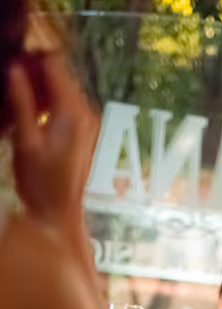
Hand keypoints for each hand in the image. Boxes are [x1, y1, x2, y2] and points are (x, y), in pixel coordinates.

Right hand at [8, 54, 98, 231]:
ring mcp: (88, 123)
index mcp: (72, 112)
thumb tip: (14, 69)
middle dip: (33, 73)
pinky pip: (65, 105)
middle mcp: (86, 112)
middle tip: (9, 87)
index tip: (10, 68)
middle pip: (60, 73)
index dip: (29, 58)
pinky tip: (31, 117)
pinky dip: (47, 103)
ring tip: (17, 104)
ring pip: (62, 88)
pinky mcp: (85, 133)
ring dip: (39, 88)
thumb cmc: (40, 183)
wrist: (59, 214)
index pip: (54, 63)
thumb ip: (21, 102)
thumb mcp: (24, 141)